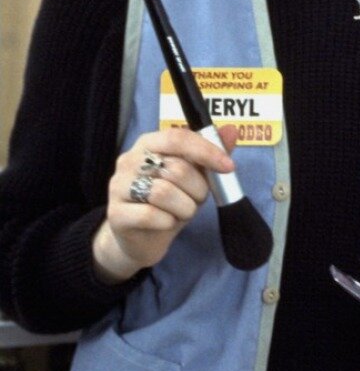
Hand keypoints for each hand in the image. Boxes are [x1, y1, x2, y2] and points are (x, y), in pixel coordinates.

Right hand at [93, 126, 237, 283]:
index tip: (228, 166)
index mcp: (148, 144)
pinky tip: (166, 223)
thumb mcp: (194, 178)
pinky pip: (151, 215)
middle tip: (196, 200)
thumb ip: (210, 154)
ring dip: (184, 207)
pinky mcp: (115, 214)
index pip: (177, 137)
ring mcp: (118, 186)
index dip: (205, 151)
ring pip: (164, 193)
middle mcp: (129, 160)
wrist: (141, 240)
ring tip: (181, 212)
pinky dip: (168, 222)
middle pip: (176, 168)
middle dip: (198, 189)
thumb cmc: (169, 203)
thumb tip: (232, 130)